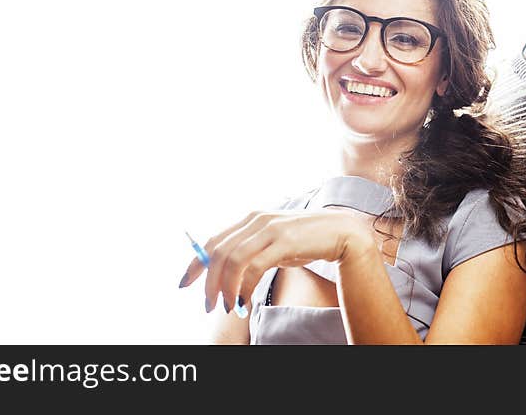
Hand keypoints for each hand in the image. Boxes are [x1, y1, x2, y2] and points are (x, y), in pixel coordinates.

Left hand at [178, 209, 373, 316]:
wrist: (341, 232)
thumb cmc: (305, 241)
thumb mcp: (272, 243)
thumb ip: (251, 250)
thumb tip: (222, 272)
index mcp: (250, 218)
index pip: (212, 240)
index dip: (195, 263)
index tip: (185, 284)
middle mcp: (256, 220)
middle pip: (219, 251)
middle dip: (208, 282)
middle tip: (209, 305)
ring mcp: (270, 229)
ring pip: (233, 259)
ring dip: (226, 287)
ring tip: (228, 306)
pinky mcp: (285, 241)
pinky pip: (255, 266)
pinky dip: (245, 286)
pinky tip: (244, 300)